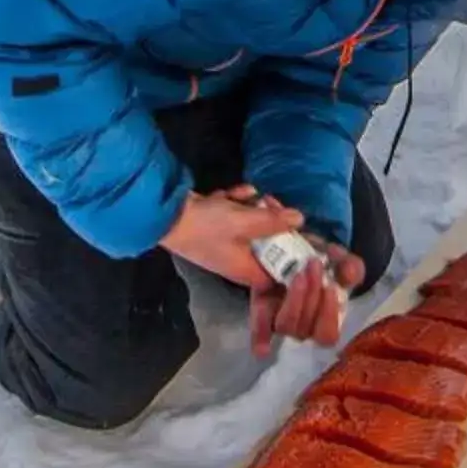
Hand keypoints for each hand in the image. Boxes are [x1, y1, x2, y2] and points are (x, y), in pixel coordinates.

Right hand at [159, 184, 308, 291]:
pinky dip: (235, 205)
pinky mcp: (213, 230)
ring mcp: (224, 246)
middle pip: (265, 246)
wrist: (166, 217)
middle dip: (270, 222)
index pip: (277, 275)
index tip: (299, 237)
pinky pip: (233, 219)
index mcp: (246, 270)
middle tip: (271, 203)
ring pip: (249, 228)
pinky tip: (233, 192)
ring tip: (250, 195)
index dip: (290, 259)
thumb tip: (300, 219)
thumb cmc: (208, 226)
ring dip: (251, 209)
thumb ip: (274, 221)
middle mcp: (236, 262)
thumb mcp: (245, 222)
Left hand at [249, 240, 364, 361]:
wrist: (286, 242)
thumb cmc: (316, 255)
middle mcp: (302, 322)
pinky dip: (261, 337)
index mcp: (324, 315)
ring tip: (299, 273)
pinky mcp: (261, 308)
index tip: (331, 287)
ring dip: (295, 301)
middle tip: (314, 266)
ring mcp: (280, 316)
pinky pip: (260, 327)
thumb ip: (349, 266)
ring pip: (286, 325)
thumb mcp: (336, 257)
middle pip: (305, 329)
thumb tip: (351, 275)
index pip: (327, 335)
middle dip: (313, 298)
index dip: (329, 316)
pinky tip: (263, 347)